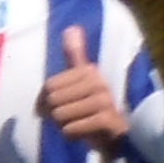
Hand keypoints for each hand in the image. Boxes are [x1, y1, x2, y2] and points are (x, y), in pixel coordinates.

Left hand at [39, 23, 130, 147]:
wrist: (115, 135)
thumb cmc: (93, 106)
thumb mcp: (82, 79)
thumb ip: (75, 55)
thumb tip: (71, 28)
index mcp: (89, 71)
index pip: (48, 86)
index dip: (48, 101)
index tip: (64, 104)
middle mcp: (98, 82)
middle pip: (53, 101)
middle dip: (57, 114)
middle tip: (72, 117)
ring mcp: (105, 101)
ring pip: (61, 115)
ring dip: (64, 125)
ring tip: (79, 124)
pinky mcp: (107, 120)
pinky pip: (72, 128)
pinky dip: (73, 134)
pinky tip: (84, 133)